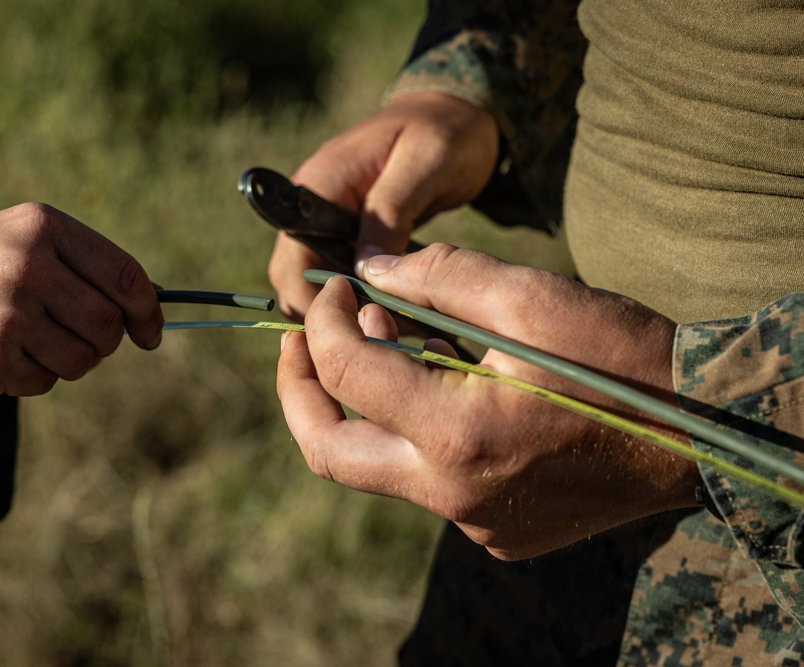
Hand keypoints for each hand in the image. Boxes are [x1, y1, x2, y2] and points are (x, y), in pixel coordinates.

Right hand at [0, 202, 162, 399]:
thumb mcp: (22, 238)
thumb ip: (84, 264)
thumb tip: (149, 306)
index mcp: (43, 228)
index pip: (125, 275)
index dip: (148, 311)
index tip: (151, 332)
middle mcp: (27, 268)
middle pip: (108, 326)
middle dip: (103, 340)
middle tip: (76, 336)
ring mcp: (8, 317)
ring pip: (83, 361)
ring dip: (67, 360)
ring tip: (29, 340)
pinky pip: (45, 383)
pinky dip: (31, 376)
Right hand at [267, 91, 498, 319]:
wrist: (459, 111)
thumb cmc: (446, 131)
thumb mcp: (425, 164)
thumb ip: (390, 210)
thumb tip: (363, 269)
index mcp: (321, 183)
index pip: (292, 256)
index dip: (313, 298)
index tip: (354, 326)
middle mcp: (314, 204)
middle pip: (295, 276)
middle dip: (327, 311)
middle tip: (376, 335)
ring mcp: (330, 218)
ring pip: (315, 280)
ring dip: (344, 307)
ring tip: (390, 326)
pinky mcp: (350, 231)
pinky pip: (341, 273)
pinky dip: (360, 295)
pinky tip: (394, 310)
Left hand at [276, 244, 700, 559]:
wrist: (703, 435)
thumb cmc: (625, 358)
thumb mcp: (531, 296)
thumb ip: (436, 276)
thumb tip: (370, 271)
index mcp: (455, 432)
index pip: (345, 371)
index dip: (323, 319)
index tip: (335, 288)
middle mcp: (452, 493)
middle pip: (330, 452)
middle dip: (300, 390)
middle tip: (298, 340)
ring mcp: (475, 523)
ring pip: (381, 468)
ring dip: (368, 405)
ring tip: (393, 341)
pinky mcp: (498, 534)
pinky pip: (431, 484)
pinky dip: (418, 432)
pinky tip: (448, 385)